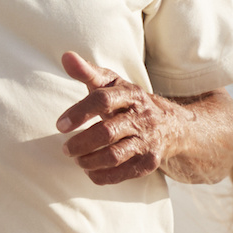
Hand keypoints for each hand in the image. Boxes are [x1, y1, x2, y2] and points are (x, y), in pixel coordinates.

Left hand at [56, 52, 182, 185]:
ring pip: (114, 155)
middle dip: (81, 143)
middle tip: (66, 149)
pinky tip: (90, 171)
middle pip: (107, 132)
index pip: (103, 100)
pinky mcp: (150, 162)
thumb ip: (88, 72)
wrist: (172, 126)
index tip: (60, 126)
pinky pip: (123, 174)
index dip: (79, 113)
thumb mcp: (113, 84)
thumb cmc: (130, 103)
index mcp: (131, 95)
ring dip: (89, 161)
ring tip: (77, 159)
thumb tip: (66, 56)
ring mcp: (148, 141)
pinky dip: (102, 176)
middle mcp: (143, 118)